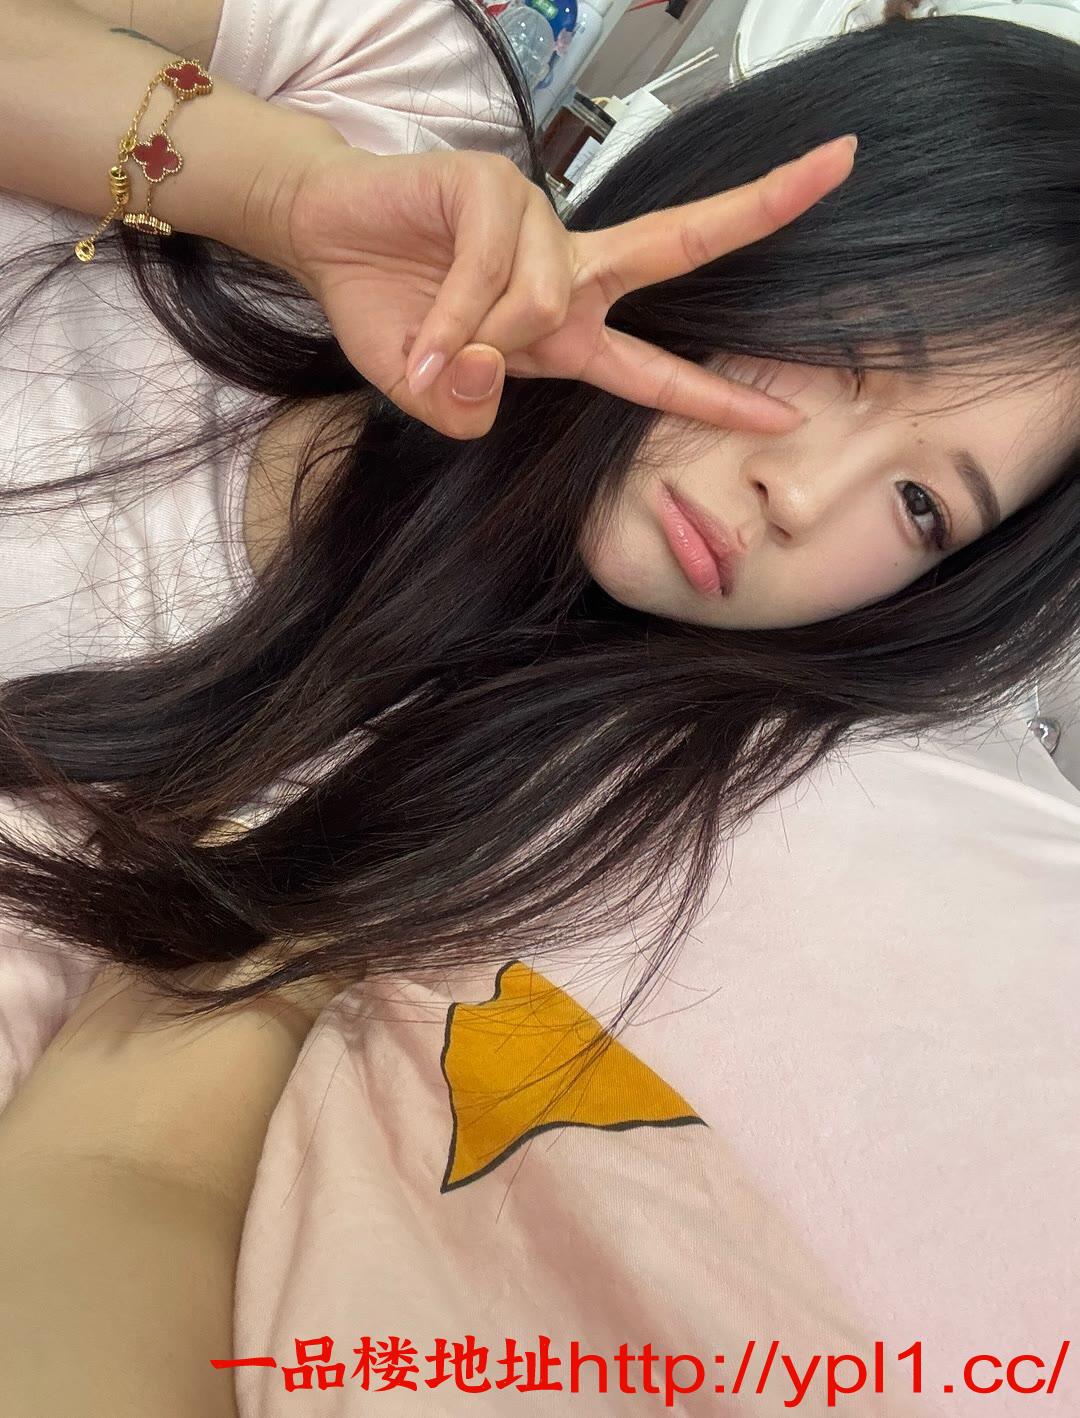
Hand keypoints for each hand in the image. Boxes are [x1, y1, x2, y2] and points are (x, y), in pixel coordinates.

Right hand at [280, 134, 856, 440]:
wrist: (326, 245)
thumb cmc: (389, 319)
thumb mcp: (430, 395)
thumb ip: (466, 411)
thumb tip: (489, 369)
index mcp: (570, 328)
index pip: (657, 367)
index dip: (718, 396)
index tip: (787, 414)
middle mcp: (570, 269)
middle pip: (681, 242)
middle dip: (762, 207)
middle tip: (843, 163)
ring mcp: (536, 221)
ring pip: (546, 300)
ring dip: (482, 339)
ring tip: (436, 346)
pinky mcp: (495, 185)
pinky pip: (493, 271)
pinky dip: (454, 315)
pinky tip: (426, 322)